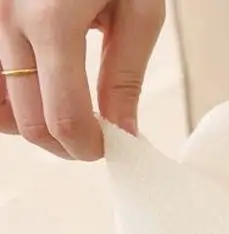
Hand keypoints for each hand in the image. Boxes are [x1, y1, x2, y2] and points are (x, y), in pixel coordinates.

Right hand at [0, 0, 164, 159]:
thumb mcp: (138, 10)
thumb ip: (125, 77)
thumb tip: (123, 132)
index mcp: (52, 21)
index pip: (64, 119)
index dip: (88, 147)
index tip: (107, 147)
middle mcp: (5, 18)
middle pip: (26, 120)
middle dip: (64, 144)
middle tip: (92, 138)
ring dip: (30, 122)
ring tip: (65, 113)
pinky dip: (7, 95)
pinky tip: (37, 89)